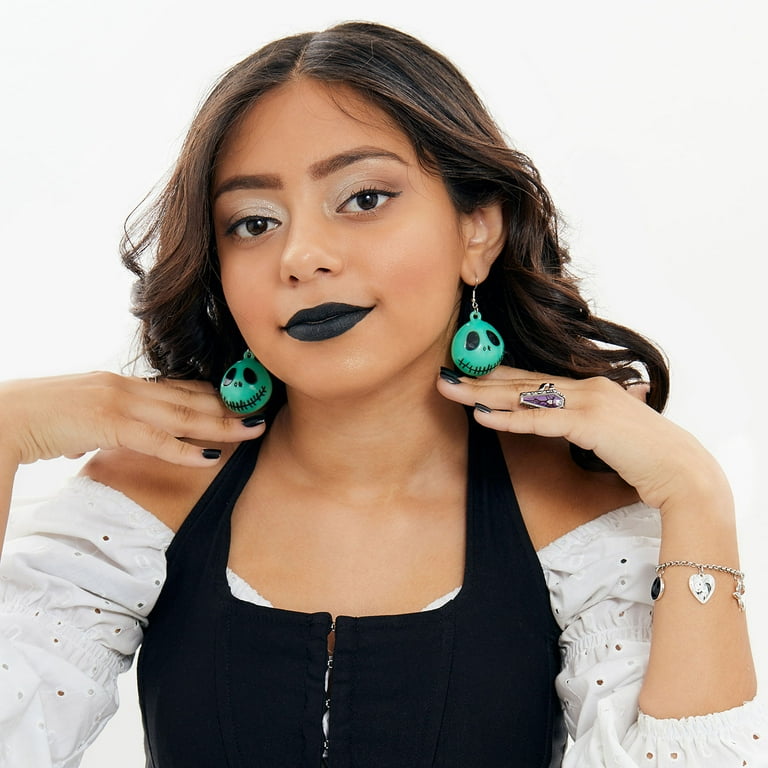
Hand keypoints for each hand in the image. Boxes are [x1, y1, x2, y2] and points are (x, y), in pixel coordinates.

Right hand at [0, 372, 265, 467]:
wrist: (3, 417)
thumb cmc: (38, 419)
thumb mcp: (82, 416)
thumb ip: (105, 423)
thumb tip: (111, 436)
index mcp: (121, 385)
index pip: (177, 387)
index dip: (212, 394)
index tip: (239, 401)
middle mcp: (126, 387)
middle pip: (189, 398)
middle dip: (228, 407)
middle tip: (260, 413)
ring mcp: (119, 402)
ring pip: (182, 414)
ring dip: (221, 424)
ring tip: (252, 429)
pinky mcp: (108, 422)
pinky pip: (156, 439)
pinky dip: (186, 448)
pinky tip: (212, 456)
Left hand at [437, 365, 729, 512]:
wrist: (682, 472)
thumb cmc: (647, 456)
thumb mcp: (612, 430)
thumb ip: (590, 418)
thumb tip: (571, 413)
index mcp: (590, 386)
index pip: (534, 379)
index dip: (498, 375)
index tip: (468, 373)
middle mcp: (587, 386)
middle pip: (522, 382)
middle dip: (480, 379)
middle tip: (444, 376)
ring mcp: (589, 401)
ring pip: (525, 396)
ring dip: (483, 394)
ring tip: (450, 390)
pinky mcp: (589, 423)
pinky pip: (540, 420)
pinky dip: (508, 419)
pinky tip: (481, 416)